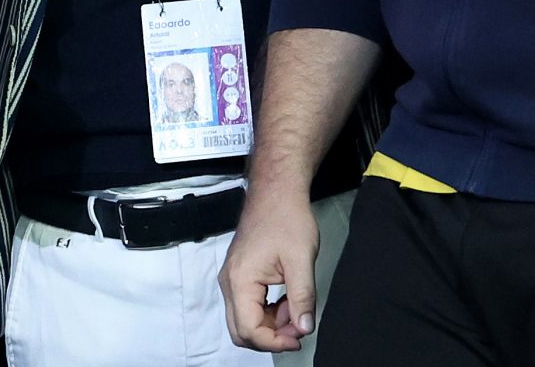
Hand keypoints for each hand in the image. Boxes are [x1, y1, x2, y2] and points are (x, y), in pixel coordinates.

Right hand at [218, 188, 318, 350]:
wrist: (276, 192)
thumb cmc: (286, 218)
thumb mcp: (301, 260)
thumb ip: (303, 297)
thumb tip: (305, 328)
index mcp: (240, 279)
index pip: (248, 329)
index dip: (275, 342)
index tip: (299, 337)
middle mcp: (229, 282)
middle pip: (240, 330)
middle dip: (270, 337)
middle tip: (298, 327)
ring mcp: (232, 278)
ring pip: (244, 320)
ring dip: (271, 325)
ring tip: (296, 309)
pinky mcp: (240, 275)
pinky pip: (248, 306)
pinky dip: (268, 312)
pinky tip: (288, 301)